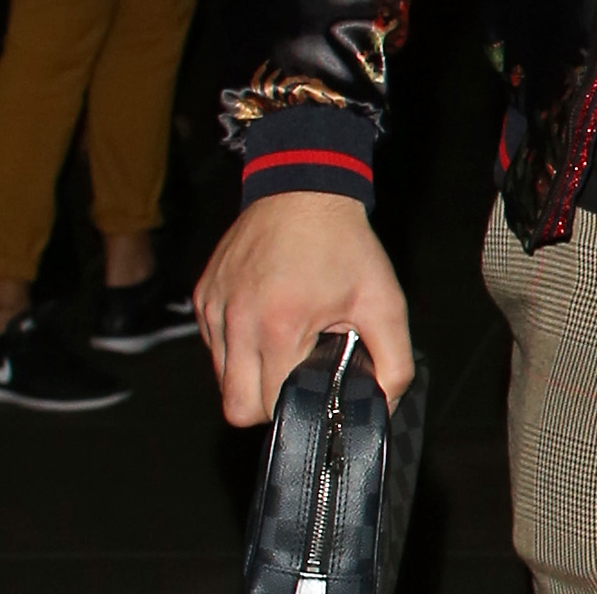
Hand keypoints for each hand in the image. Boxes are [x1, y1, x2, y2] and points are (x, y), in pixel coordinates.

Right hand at [195, 192, 412, 425]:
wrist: (306, 188)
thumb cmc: (345, 244)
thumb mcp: (384, 302)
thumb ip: (393, 362)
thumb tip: (384, 405)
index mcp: (278, 326)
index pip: (264, 407)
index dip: (293, 407)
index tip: (314, 388)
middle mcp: (236, 320)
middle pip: (234, 405)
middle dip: (266, 403)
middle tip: (298, 375)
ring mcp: (213, 307)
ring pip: (220, 376)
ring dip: (250, 372)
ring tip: (286, 341)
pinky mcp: (203, 295)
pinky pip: (214, 343)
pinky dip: (237, 345)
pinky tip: (268, 321)